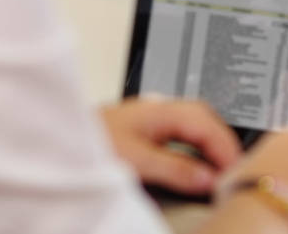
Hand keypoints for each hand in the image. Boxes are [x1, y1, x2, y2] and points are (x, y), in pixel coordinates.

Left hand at [99, 98, 241, 195]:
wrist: (51, 140)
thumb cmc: (87, 143)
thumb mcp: (135, 161)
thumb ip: (174, 168)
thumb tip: (208, 177)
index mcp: (158, 109)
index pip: (206, 122)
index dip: (226, 147)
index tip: (237, 172)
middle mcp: (156, 110)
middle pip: (203, 119)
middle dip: (223, 143)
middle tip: (236, 172)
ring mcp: (148, 121)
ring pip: (191, 127)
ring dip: (209, 147)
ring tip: (221, 172)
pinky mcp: (140, 134)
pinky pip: (179, 137)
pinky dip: (193, 151)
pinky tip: (194, 167)